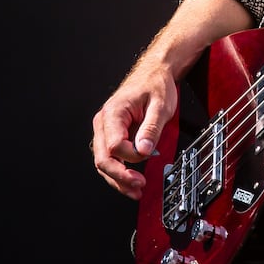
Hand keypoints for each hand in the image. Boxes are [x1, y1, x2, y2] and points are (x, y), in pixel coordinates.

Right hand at [91, 60, 176, 199]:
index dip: (131, 157)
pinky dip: (119, 172)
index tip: (149, 156)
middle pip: (103, 158)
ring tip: (136, 190)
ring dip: (118, 179)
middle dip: (120, 176)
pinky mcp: (111, 136)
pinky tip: (131, 181)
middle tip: (139, 186)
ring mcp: (105, 130)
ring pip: (104, 162)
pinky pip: (110, 158)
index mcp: (113, 113)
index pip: (115, 145)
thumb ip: (151, 129)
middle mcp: (103, 122)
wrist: (154, 73)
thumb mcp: (160, 105)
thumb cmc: (156, 85)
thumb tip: (143, 151)